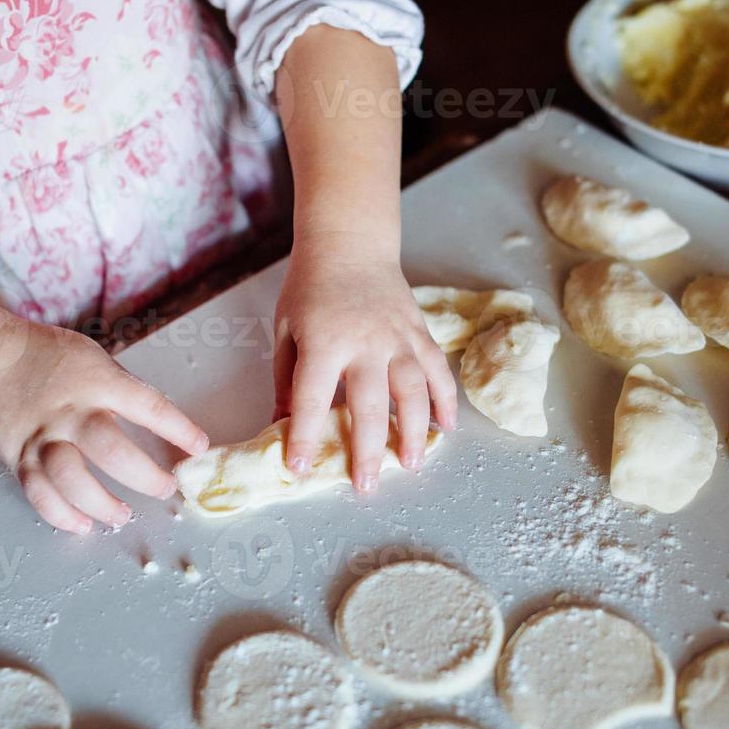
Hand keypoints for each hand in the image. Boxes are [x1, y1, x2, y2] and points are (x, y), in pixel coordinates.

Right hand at [0, 320, 208, 532]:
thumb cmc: (49, 358)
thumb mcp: (95, 359)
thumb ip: (124, 392)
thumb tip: (163, 426)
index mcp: (97, 382)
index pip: (146, 406)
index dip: (177, 429)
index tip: (199, 447)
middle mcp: (69, 411)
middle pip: (110, 450)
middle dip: (144, 476)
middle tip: (166, 488)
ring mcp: (41, 437)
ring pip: (71, 479)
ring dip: (102, 504)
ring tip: (122, 515)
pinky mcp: (18, 457)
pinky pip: (39, 494)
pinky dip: (62, 515)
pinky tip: (84, 524)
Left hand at [272, 236, 455, 491]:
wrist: (350, 243)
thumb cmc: (310, 288)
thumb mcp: (286, 330)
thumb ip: (286, 379)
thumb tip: (281, 424)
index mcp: (324, 342)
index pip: (311, 397)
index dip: (304, 436)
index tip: (300, 468)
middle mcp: (365, 342)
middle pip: (370, 404)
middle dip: (368, 449)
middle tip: (366, 485)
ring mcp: (398, 337)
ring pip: (413, 391)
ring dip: (415, 431)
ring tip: (412, 463)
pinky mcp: (419, 332)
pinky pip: (437, 370)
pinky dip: (446, 399)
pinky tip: (447, 426)